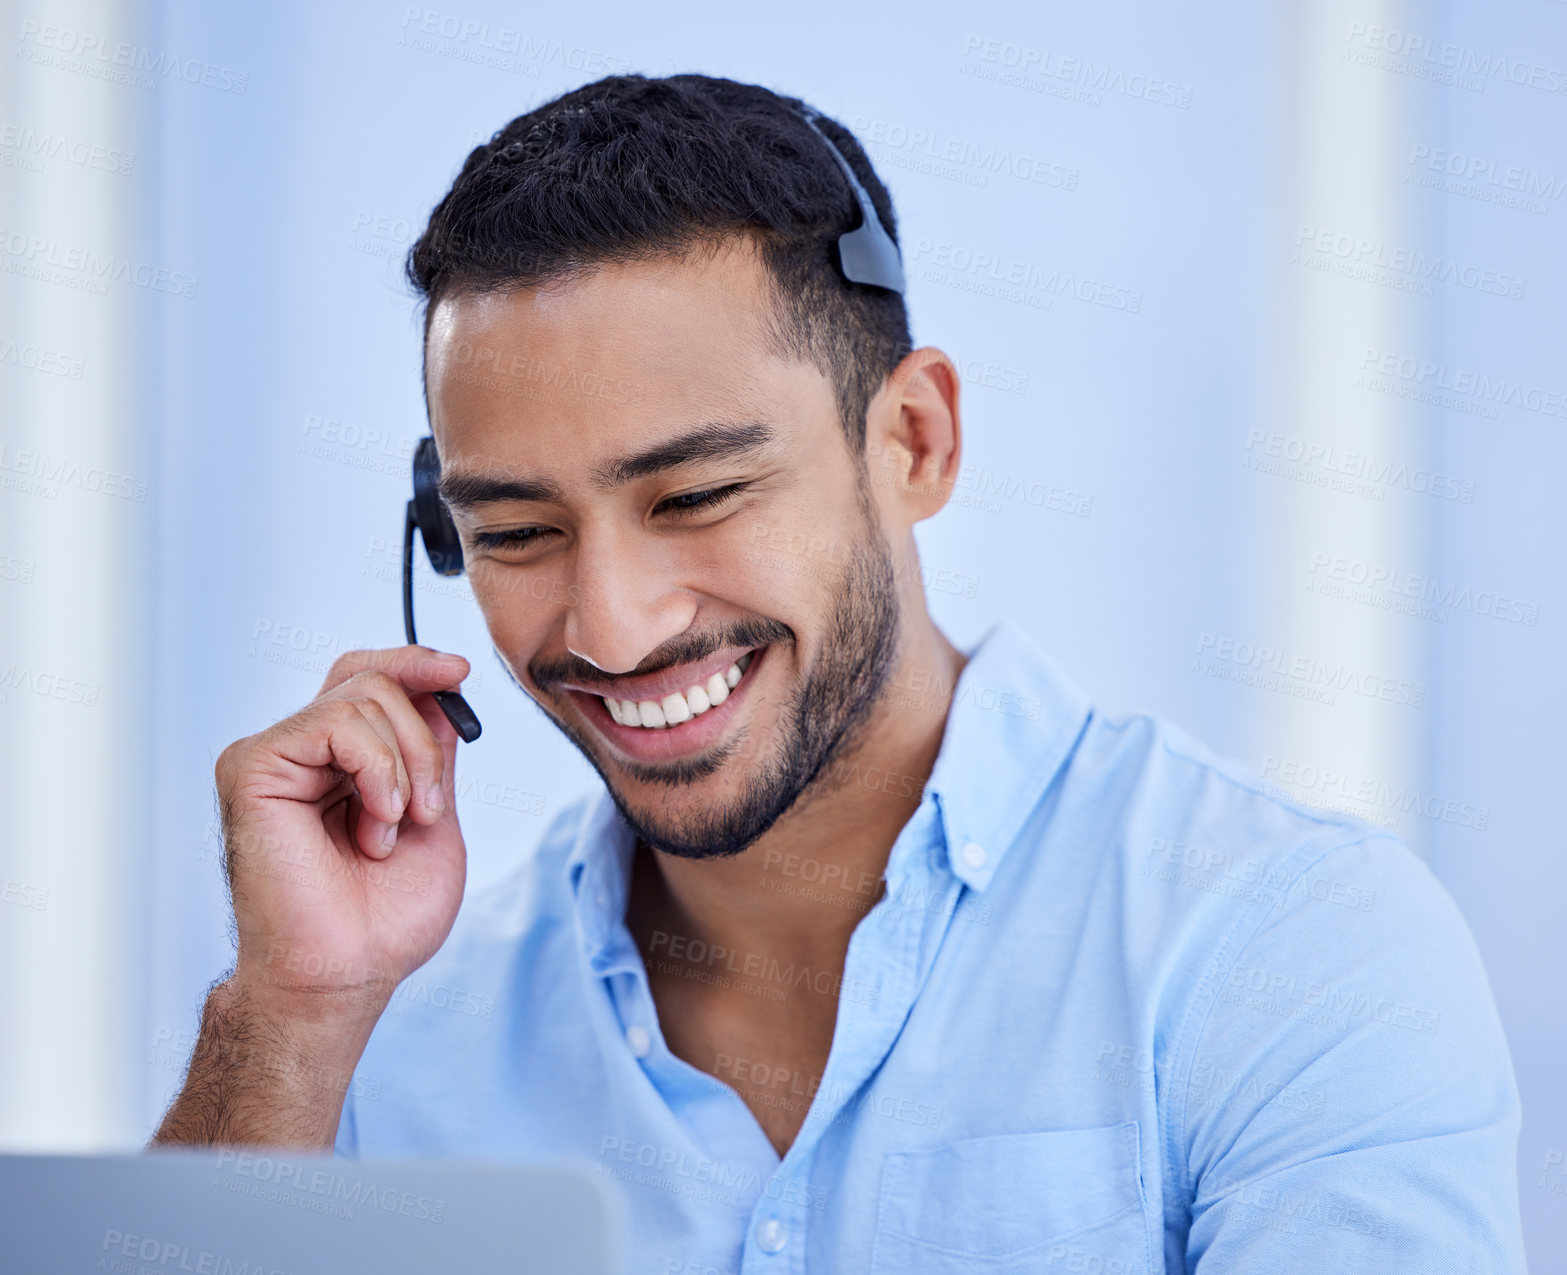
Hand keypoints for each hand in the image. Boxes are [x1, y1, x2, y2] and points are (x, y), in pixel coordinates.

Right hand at [214, 644, 471, 1015]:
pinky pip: (338, 723)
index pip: (368, 678)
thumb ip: (434, 752)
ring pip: (364, 697)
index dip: (414, 664)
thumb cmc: (383, 919)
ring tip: (391, 832)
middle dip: (424, 740)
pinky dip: (379, 771)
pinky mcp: (252, 767)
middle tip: (430, 810)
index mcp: (336, 763)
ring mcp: (271, 757)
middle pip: (372, 679)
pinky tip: (375, 825)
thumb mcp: (433, 816)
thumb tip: (441, 687)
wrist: (345, 973)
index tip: (459, 672)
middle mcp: (299, 753)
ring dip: (406, 768)